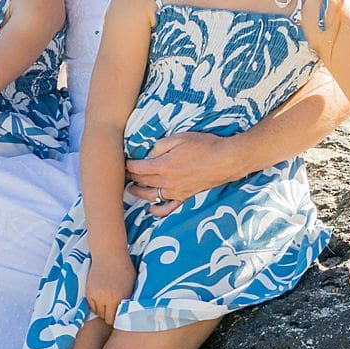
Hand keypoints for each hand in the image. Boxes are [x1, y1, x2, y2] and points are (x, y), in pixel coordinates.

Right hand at [85, 250, 135, 327]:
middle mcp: (105, 299)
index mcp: (118, 298)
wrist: (109, 254)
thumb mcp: (131, 286)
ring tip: (109, 303)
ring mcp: (95, 295)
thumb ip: (127, 302)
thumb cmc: (124, 269)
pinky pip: (91, 305)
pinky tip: (102, 298)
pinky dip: (96, 304)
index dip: (119, 319)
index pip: (116, 319)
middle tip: (115, 311)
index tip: (121, 317)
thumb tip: (128, 316)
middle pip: (106, 318)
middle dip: (110, 316)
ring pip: (98, 312)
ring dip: (102, 310)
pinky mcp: (88, 291)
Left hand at [125, 134, 245, 213]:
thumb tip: (150, 152)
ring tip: (131, 190)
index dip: (128, 165)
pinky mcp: (186, 197)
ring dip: (139, 193)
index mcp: (164, 165)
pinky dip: (157, 210)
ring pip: (151, 196)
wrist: (226, 160)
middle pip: (142, 182)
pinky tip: (150, 209)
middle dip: (130, 178)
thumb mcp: (180, 137)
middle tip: (123, 175)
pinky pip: (168, 208)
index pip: (138, 168)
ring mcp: (176, 192)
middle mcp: (167, 181)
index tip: (123, 161)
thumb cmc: (204, 145)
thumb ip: (161, 145)